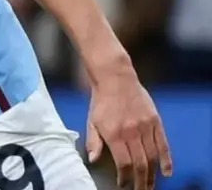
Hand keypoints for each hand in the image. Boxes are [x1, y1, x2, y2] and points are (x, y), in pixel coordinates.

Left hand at [86, 65, 172, 188]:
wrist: (115, 78)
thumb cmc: (101, 102)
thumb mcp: (92, 121)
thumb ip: (93, 142)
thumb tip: (91, 160)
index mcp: (114, 133)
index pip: (123, 162)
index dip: (124, 177)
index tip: (123, 184)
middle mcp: (131, 132)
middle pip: (140, 163)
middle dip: (140, 181)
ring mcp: (145, 126)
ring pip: (153, 156)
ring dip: (152, 174)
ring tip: (150, 185)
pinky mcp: (156, 121)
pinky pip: (163, 144)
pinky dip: (166, 159)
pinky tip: (166, 171)